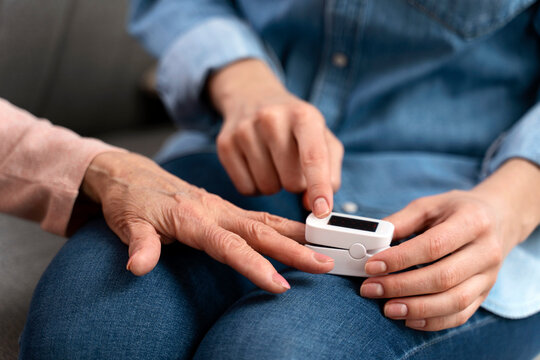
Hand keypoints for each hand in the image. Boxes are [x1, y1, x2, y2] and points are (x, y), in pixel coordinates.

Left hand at [81, 151, 333, 292]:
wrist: (131, 174)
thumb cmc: (130, 200)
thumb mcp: (128, 223)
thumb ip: (139, 245)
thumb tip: (138, 268)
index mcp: (193, 218)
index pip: (230, 246)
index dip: (256, 266)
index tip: (281, 284)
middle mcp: (214, 211)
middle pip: (260, 231)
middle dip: (294, 249)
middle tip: (324, 264)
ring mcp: (222, 208)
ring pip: (266, 221)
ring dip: (297, 235)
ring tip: (324, 248)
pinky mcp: (224, 209)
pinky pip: (261, 218)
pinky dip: (284, 226)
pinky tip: (300, 234)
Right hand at [209, 59, 343, 217]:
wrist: (254, 96)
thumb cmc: (295, 125)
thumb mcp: (323, 139)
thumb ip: (329, 174)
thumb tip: (312, 205)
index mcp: (303, 115)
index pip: (313, 157)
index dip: (319, 187)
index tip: (321, 212)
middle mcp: (272, 118)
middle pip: (291, 182)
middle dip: (296, 183)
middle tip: (292, 165)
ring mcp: (245, 130)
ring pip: (268, 188)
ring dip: (275, 184)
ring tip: (274, 162)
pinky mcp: (225, 144)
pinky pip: (246, 188)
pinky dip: (255, 185)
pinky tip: (257, 165)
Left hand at [360, 159, 539, 330]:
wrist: (498, 219)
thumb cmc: (458, 211)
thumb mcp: (430, 205)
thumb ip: (402, 221)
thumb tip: (374, 241)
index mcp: (472, 221)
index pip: (434, 245)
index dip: (400, 259)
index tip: (373, 265)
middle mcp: (485, 251)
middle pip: (443, 277)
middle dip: (402, 286)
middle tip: (372, 288)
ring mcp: (488, 276)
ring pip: (454, 301)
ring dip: (417, 308)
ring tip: (387, 308)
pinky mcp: (485, 293)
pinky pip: (461, 315)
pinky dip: (433, 321)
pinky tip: (409, 319)